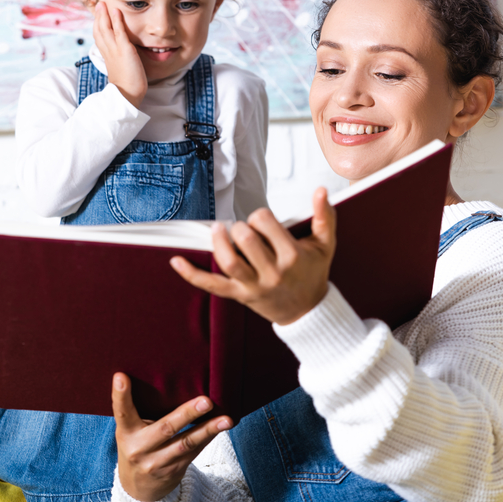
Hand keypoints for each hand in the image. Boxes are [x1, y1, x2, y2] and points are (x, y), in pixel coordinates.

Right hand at [93, 2, 147, 106]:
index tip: (98, 17)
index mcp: (107, 56)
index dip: (97, 26)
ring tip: (103, 3)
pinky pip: (119, 32)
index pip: (99, 37)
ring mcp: (115, 50)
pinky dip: (116, 20)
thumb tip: (125, 55)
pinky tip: (116, 11)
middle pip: (99, 30)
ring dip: (104, 15)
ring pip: (105, 29)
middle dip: (98, 17)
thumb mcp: (121, 69)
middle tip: (99, 4)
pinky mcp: (124, 50)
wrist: (126, 94)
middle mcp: (108, 51)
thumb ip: (120, 60)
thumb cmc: (126, 86)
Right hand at [112, 372, 231, 501]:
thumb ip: (140, 413)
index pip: (121, 411)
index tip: (121, 376)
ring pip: (185, 443)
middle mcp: (139, 448)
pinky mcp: (173, 471)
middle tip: (206, 401)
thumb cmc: (136, 446)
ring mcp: (157, 462)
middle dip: (187, 414)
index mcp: (126, 432)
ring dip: (208, 430)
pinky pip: (194, 452)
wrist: (137, 488)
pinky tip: (220, 427)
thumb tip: (167, 382)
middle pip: (165, 428)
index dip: (120, 395)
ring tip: (226, 420)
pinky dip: (208, 438)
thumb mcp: (130, 431)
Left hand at [171, 188, 336, 325]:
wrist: (308, 311)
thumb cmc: (312, 273)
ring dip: (218, 242)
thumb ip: (325, 216)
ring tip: (218, 229)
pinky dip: (192, 274)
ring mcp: (254, 286)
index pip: (266, 224)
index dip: (260, 216)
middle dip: (240, 226)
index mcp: (293, 256)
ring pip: (228, 262)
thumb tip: (321, 190)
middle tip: (241, 226)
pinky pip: (212, 286)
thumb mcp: (325, 245)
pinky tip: (177, 261)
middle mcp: (273, 273)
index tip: (262, 220)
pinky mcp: (239, 296)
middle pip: (246, 241)